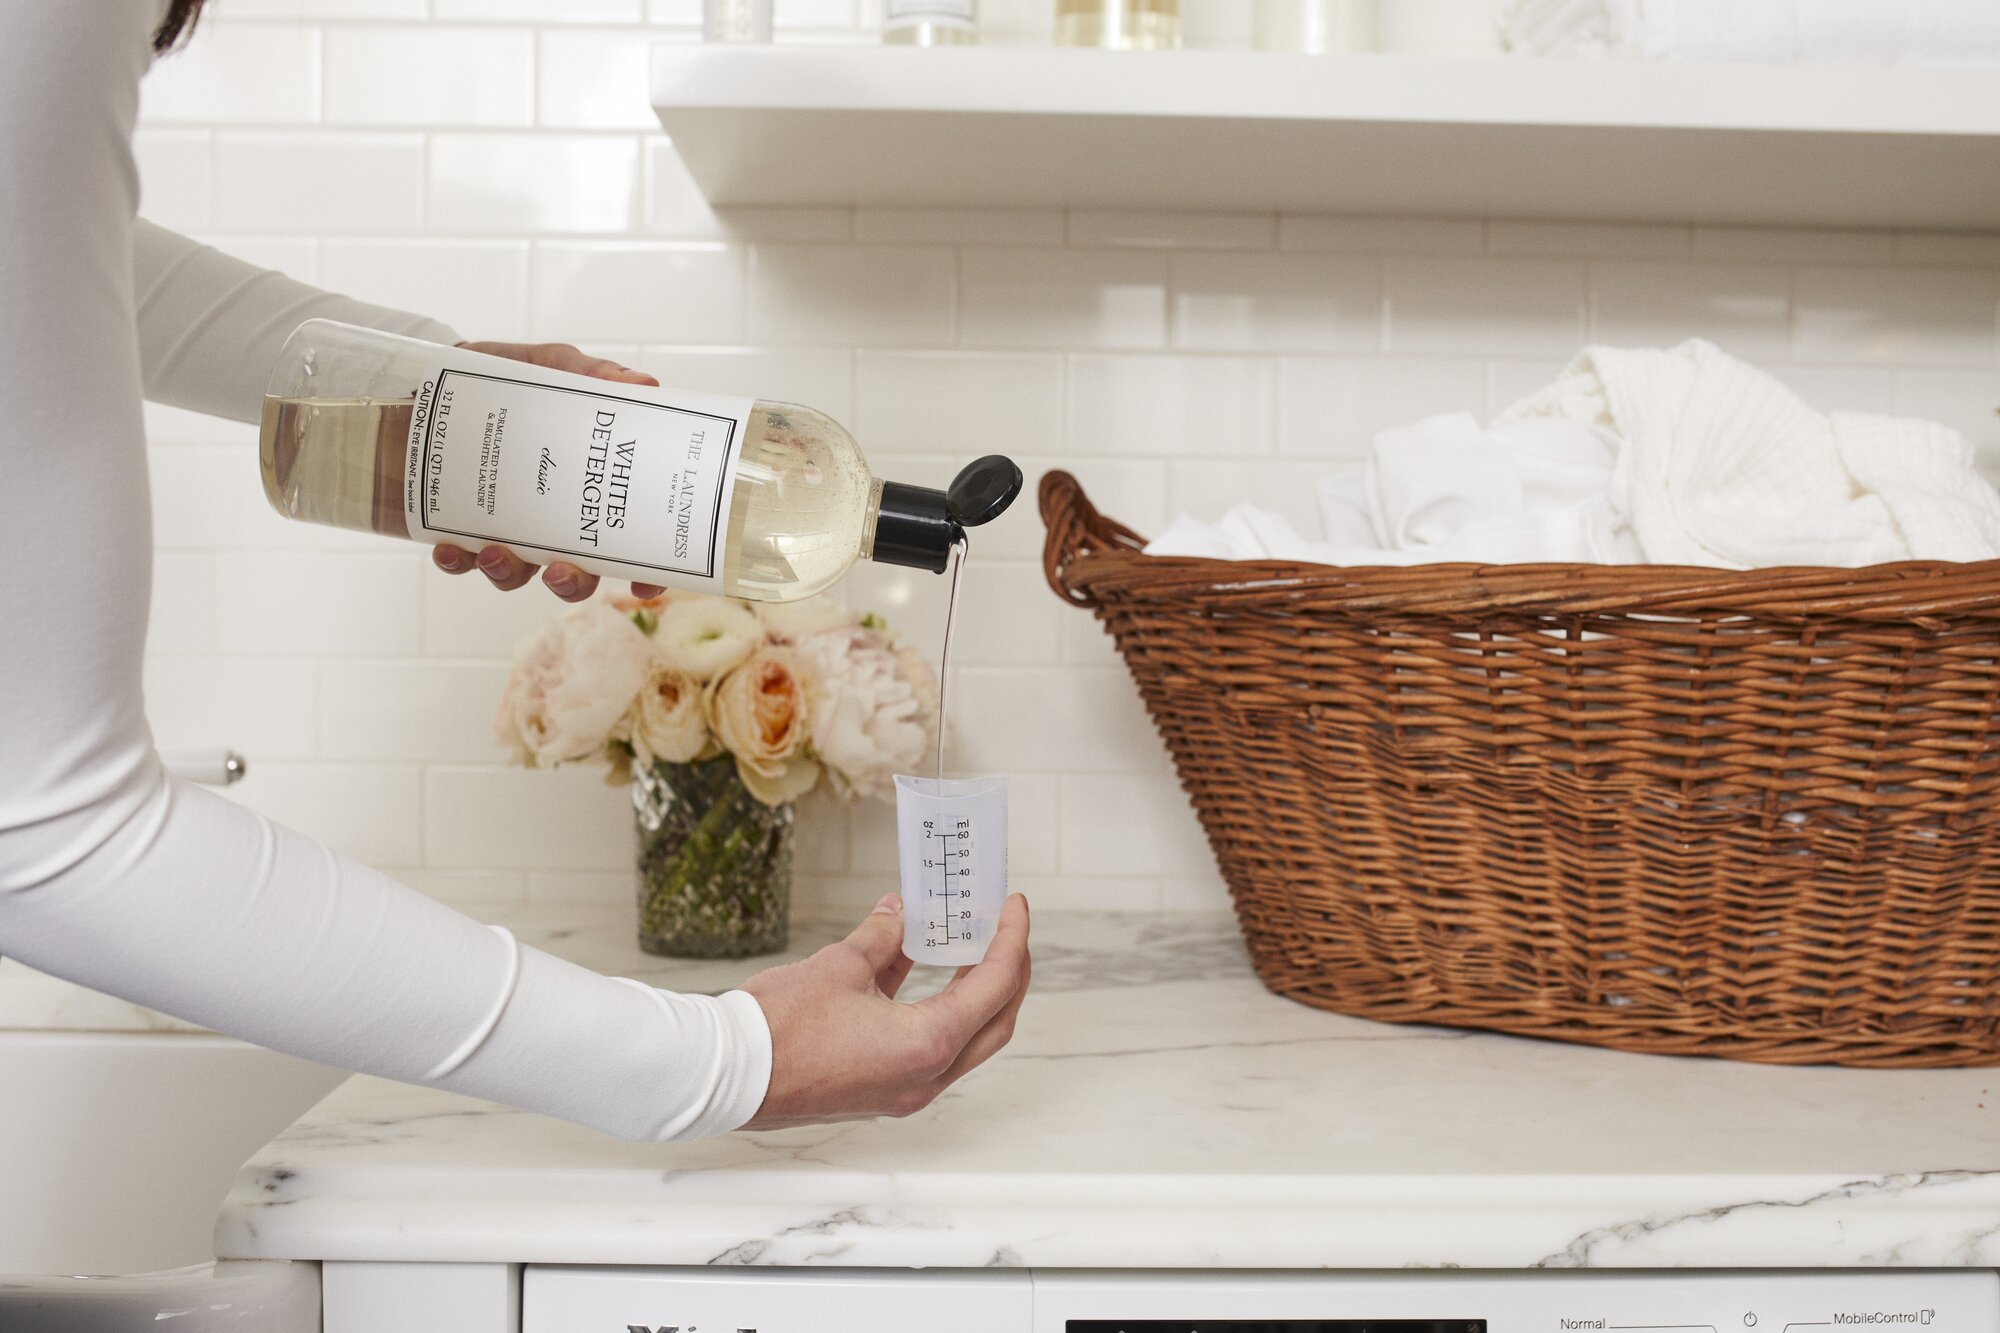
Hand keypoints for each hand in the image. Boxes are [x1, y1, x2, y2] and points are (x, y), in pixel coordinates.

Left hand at [431, 341, 666, 603]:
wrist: (431, 376)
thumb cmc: (505, 378)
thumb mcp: (549, 366)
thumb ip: (589, 374)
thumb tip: (643, 385)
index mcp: (589, 486)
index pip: (630, 540)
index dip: (644, 571)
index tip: (645, 585)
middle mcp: (554, 518)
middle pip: (579, 572)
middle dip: (571, 582)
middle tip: (558, 571)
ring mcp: (508, 528)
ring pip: (520, 574)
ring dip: (509, 574)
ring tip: (493, 553)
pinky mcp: (461, 527)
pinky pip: (463, 561)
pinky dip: (457, 561)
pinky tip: (448, 548)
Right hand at [739, 893, 1031, 1128]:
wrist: (727, 1076)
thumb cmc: (779, 1026)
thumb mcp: (840, 966)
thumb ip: (882, 938)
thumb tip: (899, 914)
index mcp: (928, 1045)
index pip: (996, 987)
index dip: (1012, 940)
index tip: (1015, 907)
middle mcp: (926, 1077)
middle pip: (996, 1023)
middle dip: (1009, 973)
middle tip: (1006, 930)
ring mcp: (904, 1090)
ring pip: (965, 1041)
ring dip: (974, 994)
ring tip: (969, 946)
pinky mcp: (880, 1091)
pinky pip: (926, 1048)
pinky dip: (934, 1010)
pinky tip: (919, 969)